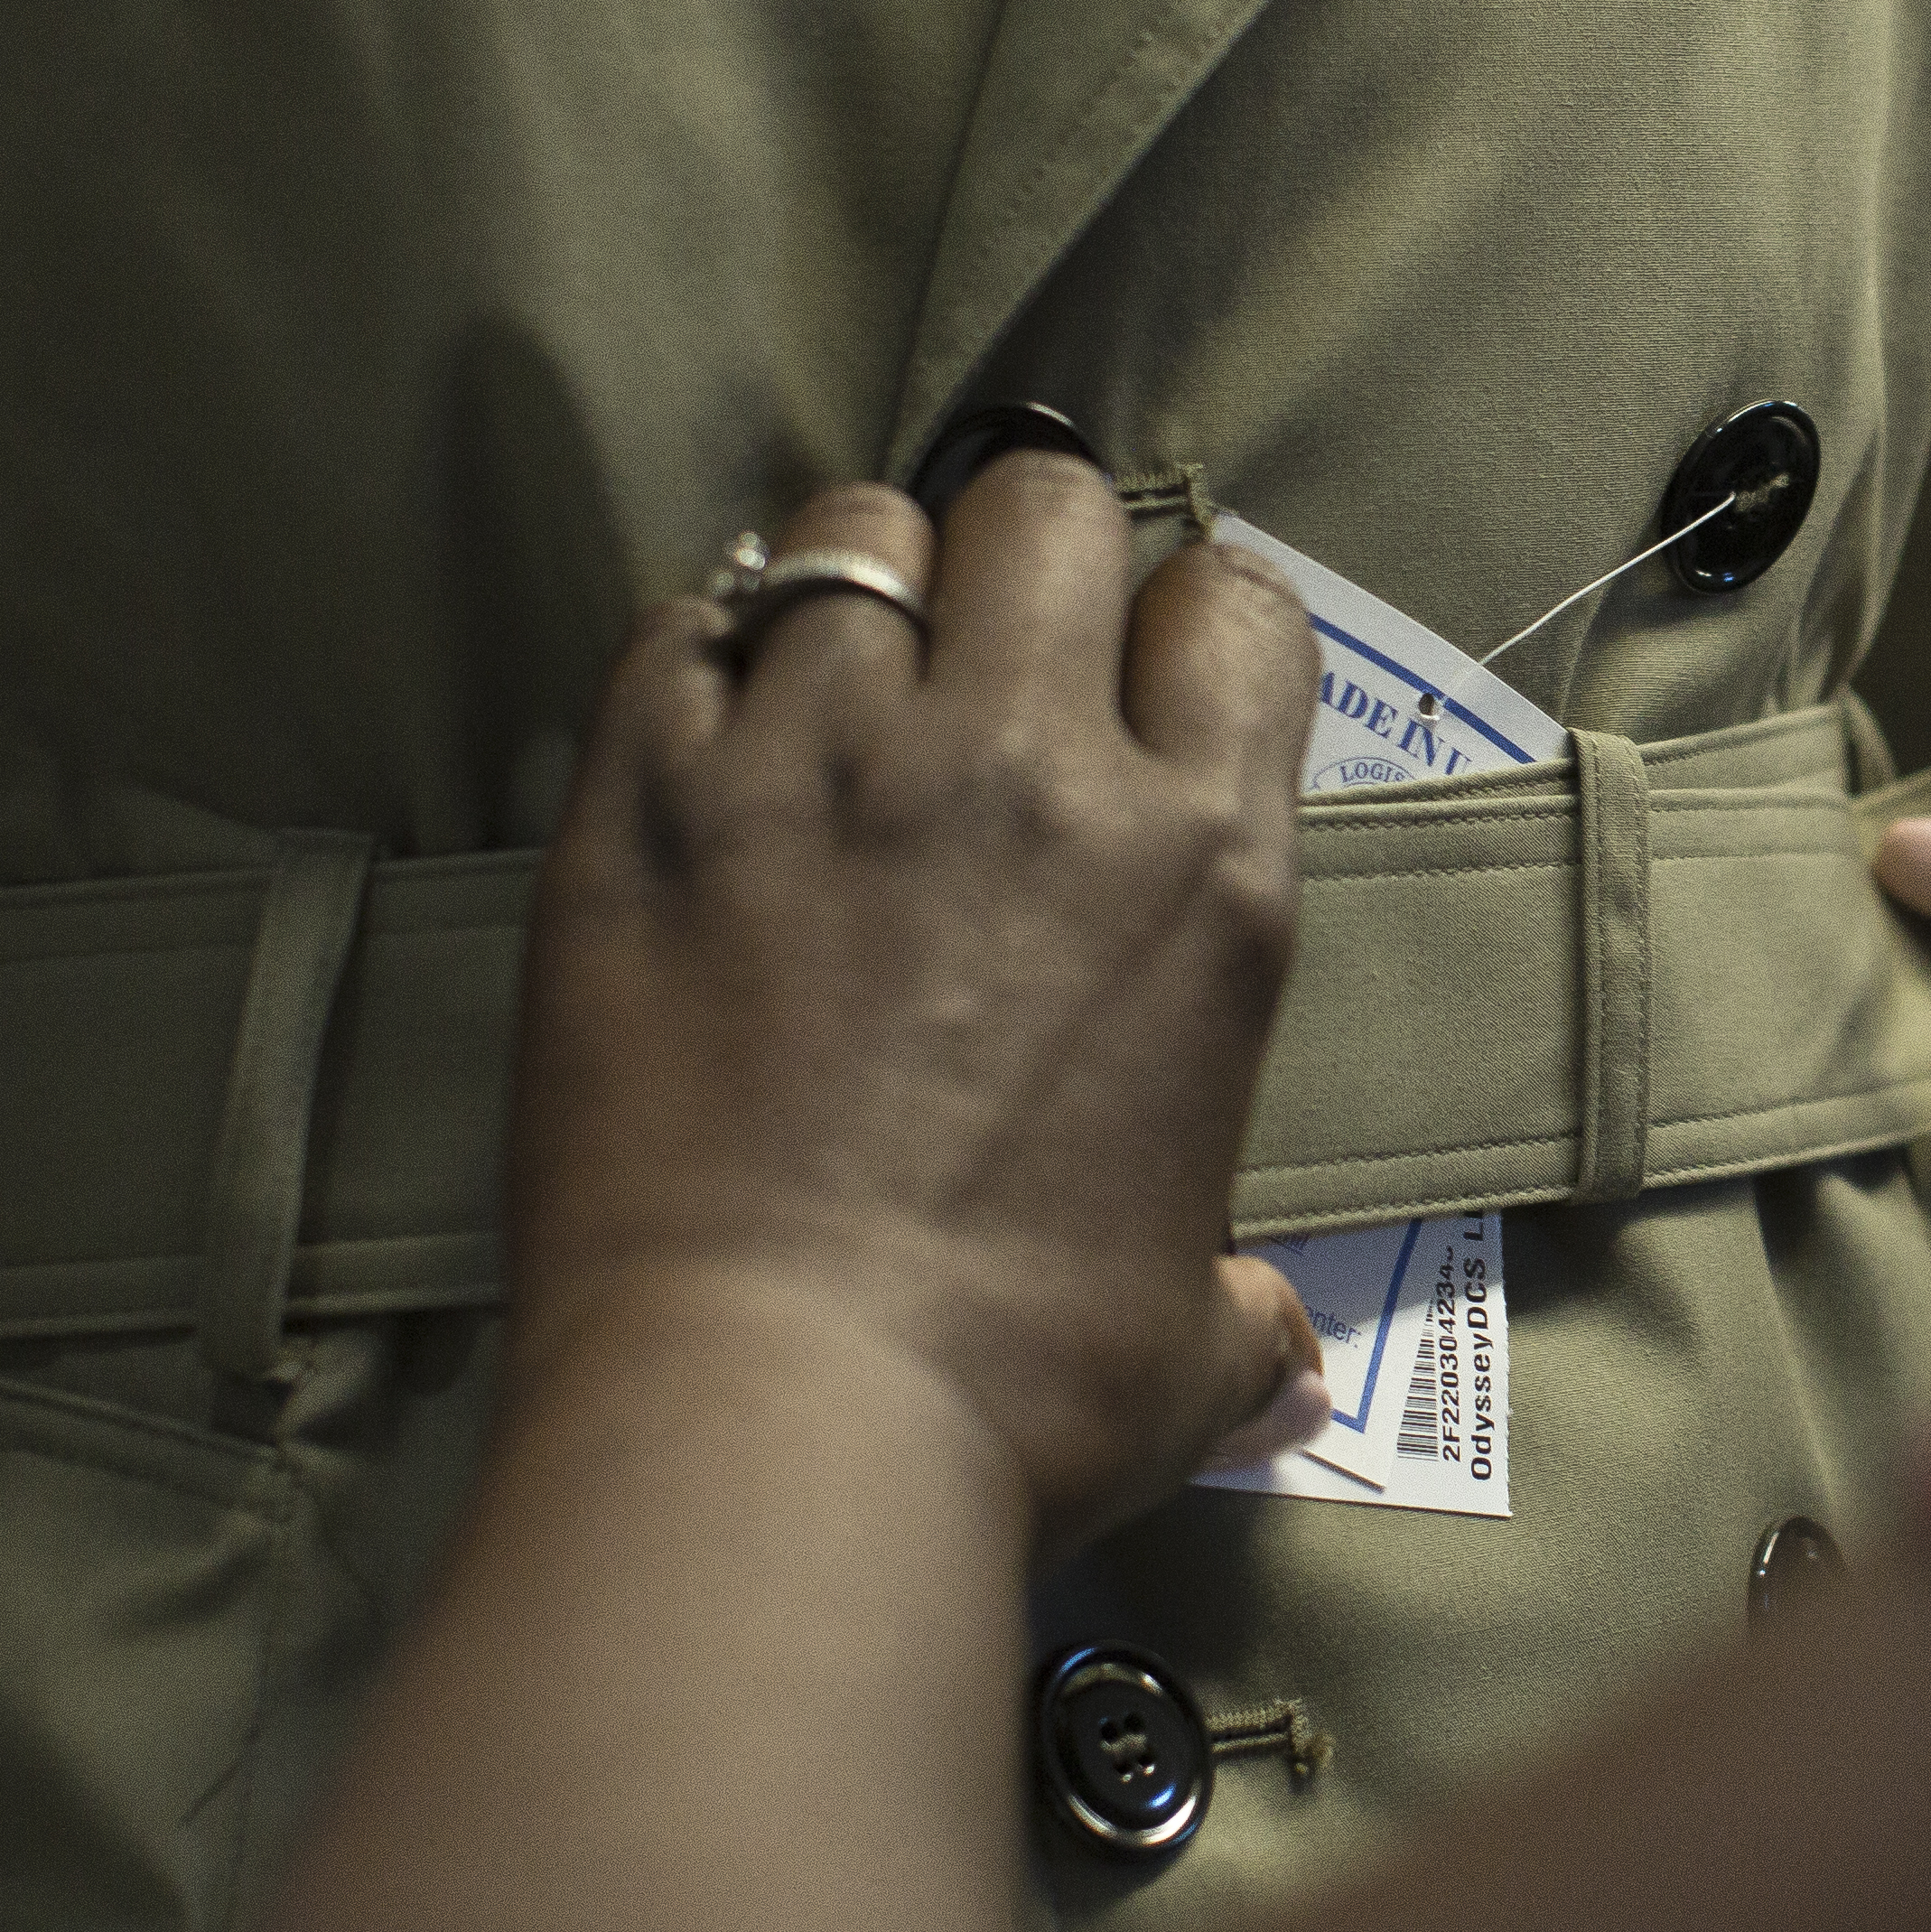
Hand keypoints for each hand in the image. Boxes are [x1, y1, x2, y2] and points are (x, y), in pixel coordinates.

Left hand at [508, 460, 1331, 1532]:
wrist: (777, 1424)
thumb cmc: (1017, 1396)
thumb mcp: (1189, 1340)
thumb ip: (1243, 1315)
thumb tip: (1282, 1368)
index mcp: (1202, 873)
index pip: (1237, 608)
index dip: (1189, 634)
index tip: (1146, 695)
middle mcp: (1030, 773)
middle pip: (1044, 507)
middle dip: (1023, 561)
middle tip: (982, 666)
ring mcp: (826, 766)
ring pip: (854, 530)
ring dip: (855, 592)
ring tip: (832, 688)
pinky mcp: (649, 806)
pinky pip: (678, 629)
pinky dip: (696, 663)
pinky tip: (703, 744)